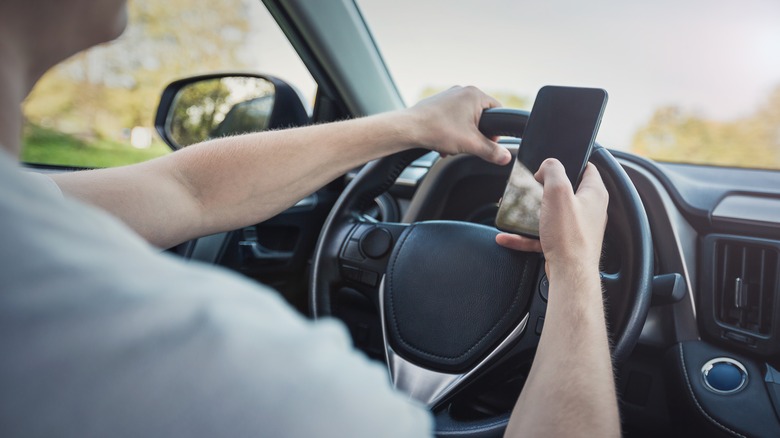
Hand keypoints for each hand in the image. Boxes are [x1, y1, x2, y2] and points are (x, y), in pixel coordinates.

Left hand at [405, 86, 511, 165]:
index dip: (496, 130)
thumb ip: (491, 151)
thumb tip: (505, 157)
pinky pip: (453, 119)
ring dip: (462, 136)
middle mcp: (463, 91)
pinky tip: (443, 143)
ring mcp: (449, 96)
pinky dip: (451, 132)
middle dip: (475, 135)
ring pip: (466, 120)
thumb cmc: (437, 130)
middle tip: (468, 145)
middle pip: (481, 117)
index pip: (498, 111)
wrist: (408, 128)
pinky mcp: (438, 104)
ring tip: (452, 145)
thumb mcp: (471, 144)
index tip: (488, 142)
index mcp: (475, 95)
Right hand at [496, 159, 607, 273]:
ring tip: (515, 211)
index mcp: (594, 193)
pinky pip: (542, 234)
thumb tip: (548, 166)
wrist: (569, 274)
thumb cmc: (570, 236)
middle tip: (530, 187)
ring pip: (550, 213)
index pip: (586, 167)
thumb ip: (553, 170)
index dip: (569, 162)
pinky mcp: (565, 243)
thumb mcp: (558, 192)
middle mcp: (589, 209)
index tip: (551, 164)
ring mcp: (577, 227)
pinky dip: (525, 235)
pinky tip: (508, 236)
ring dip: (531, 213)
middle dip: (543, 189)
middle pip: (564, 191)